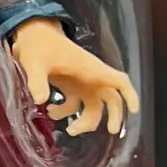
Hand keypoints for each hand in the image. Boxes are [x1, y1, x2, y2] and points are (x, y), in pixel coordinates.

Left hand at [10, 17, 138, 137]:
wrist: (31, 35)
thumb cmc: (38, 45)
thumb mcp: (35, 62)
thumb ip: (38, 81)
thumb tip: (40, 100)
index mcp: (90, 69)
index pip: (118, 81)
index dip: (130, 95)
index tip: (135, 110)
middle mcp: (90, 78)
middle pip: (111, 99)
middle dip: (112, 116)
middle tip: (110, 131)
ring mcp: (81, 83)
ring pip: (94, 107)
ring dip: (85, 121)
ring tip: (70, 130)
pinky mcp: (70, 87)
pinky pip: (75, 106)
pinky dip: (66, 113)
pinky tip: (50, 110)